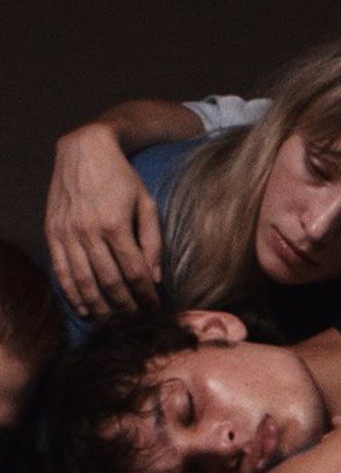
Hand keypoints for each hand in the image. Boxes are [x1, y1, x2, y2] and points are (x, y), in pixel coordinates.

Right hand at [45, 123, 162, 316]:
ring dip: (100, 307)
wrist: (84, 150)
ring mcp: (67, 233)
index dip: (146, 297)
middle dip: (126, 307)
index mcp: (115, 224)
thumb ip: (153, 241)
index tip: (155, 310)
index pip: (134, 273)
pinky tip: (83, 309)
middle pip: (110, 283)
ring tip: (113, 323)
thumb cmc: (121, 177)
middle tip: (138, 322)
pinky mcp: (52, 232)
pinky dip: (72, 294)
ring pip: (84, 282)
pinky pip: (61, 270)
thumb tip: (156, 279)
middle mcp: (88, 231)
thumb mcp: (146, 203)